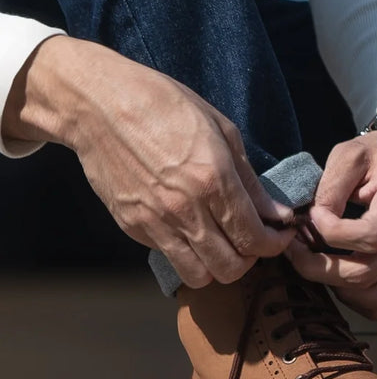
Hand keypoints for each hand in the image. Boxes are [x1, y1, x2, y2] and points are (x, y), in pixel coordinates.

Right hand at [2, 37, 294, 287]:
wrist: (95, 103)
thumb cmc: (162, 105)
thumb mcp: (221, 130)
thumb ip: (251, 182)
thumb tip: (279, 215)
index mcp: (213, 180)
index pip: (255, 238)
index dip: (276, 244)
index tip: (280, 235)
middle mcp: (185, 208)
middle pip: (231, 268)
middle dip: (249, 259)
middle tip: (250, 240)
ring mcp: (156, 221)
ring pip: (200, 276)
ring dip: (217, 266)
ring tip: (220, 243)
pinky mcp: (133, 226)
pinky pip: (170, 257)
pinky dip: (186, 253)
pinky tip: (189, 229)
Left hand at [289, 97, 376, 318]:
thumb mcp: (350, 155)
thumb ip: (330, 187)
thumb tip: (313, 222)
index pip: (369, 237)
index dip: (330, 233)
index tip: (311, 216)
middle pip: (364, 274)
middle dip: (318, 267)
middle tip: (294, 248)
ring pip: (376, 298)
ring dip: (337, 287)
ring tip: (314, 263)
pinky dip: (360, 300)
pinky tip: (338, 277)